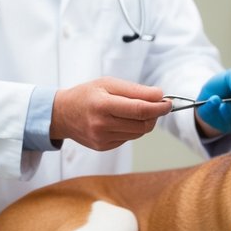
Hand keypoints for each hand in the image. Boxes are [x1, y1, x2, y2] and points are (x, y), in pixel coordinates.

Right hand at [51, 78, 171, 150]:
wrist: (62, 114)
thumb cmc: (86, 95)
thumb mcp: (108, 83)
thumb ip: (135, 90)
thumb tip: (159, 95)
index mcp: (103, 105)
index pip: (140, 110)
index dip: (159, 107)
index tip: (168, 102)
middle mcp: (102, 125)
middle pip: (143, 124)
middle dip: (155, 115)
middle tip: (157, 105)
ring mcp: (102, 139)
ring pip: (138, 133)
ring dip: (145, 122)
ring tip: (138, 111)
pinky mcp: (104, 147)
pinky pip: (128, 138)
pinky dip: (132, 129)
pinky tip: (123, 120)